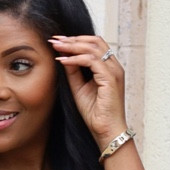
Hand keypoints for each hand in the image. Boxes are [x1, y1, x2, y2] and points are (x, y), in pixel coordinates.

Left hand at [49, 35, 127, 149]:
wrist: (106, 131)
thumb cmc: (95, 113)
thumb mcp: (79, 88)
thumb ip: (73, 71)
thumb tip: (63, 56)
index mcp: (109, 68)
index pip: (95, 44)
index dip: (76, 40)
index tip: (57, 41)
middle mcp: (114, 67)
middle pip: (95, 41)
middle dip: (73, 39)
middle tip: (55, 40)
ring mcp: (114, 71)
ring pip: (93, 47)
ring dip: (72, 45)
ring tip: (56, 47)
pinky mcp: (110, 78)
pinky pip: (91, 61)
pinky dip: (75, 58)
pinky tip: (63, 60)